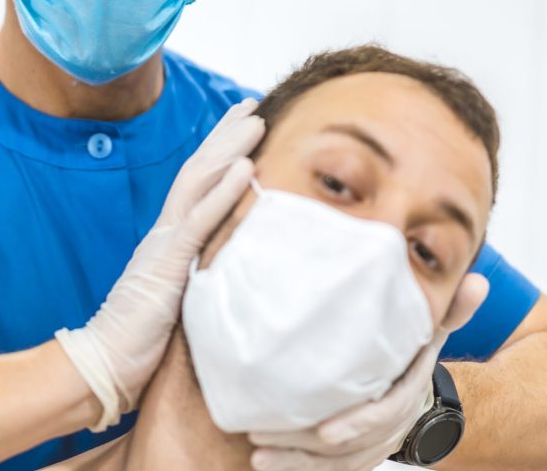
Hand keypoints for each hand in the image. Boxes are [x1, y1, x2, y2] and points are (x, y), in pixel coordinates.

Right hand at [56, 99, 265, 431]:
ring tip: (256, 120)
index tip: (242, 125)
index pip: (197, 184)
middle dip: (226, 134)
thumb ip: (192, 271)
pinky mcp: (168, 265)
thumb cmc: (139, 338)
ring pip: (199, 184)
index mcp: (168, 238)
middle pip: (198, 170)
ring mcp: (165, 244)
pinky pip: (199, 222)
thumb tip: (219, 263)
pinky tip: (245, 168)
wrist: (103, 363)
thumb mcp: (175, 296)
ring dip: (229, 149)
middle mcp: (165, 231)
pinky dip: (223, 194)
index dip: (219, 151)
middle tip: (252, 103)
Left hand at [248, 273, 489, 470]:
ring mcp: (371, 446)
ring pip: (333, 465)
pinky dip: (297, 470)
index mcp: (404, 396)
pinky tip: (263, 464)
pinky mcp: (354, 455)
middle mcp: (388, 428)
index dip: (357, 424)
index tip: (325, 431)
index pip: (383, 416)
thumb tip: (475, 279)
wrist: (420, 395)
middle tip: (261, 435)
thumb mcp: (433, 329)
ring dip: (294, 463)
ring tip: (256, 455)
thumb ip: (451, 310)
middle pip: (348, 447)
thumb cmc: (415, 355)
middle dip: (305, 445)